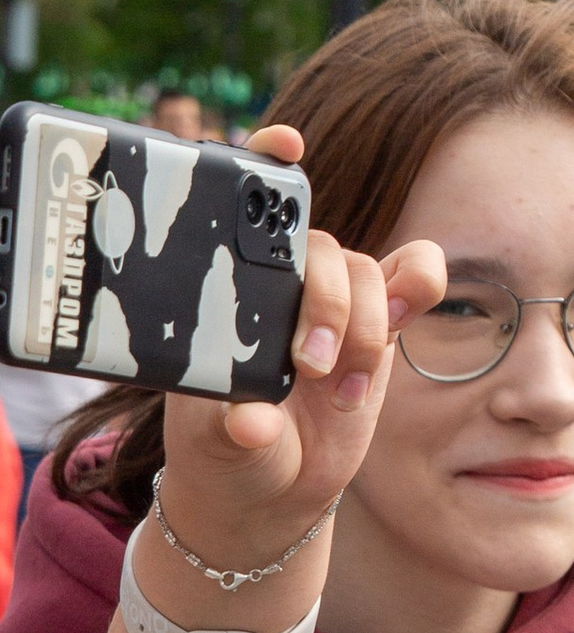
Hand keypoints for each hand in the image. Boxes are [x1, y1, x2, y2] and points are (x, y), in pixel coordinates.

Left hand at [150, 127, 443, 608]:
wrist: (267, 487)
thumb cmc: (223, 453)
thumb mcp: (213, 446)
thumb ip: (230, 430)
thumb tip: (252, 422)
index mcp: (224, 292)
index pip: (240, 208)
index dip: (263, 161)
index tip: (284, 145)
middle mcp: (279, 284)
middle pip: (320, 246)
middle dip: (324, 300)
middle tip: (307, 367)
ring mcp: (333, 298)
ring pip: (366, 269)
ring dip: (362, 324)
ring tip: (339, 386)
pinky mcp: (379, 321)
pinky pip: (415, 278)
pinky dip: (419, 285)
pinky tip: (403, 320)